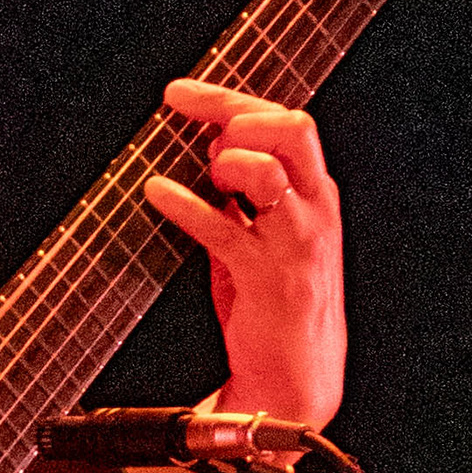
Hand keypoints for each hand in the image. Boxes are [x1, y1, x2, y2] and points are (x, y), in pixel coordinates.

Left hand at [143, 78, 347, 428]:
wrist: (296, 378)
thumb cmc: (275, 303)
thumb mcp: (264, 233)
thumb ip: (242, 188)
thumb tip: (210, 138)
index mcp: (314, 195)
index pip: (285, 122)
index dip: (229, 99)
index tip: (181, 94)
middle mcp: (313, 211)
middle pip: (291, 129)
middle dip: (237, 115)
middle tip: (198, 132)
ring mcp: (295, 243)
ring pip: (270, 170)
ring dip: (228, 161)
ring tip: (205, 175)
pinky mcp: (268, 276)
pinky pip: (225, 227)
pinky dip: (186, 204)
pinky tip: (157, 193)